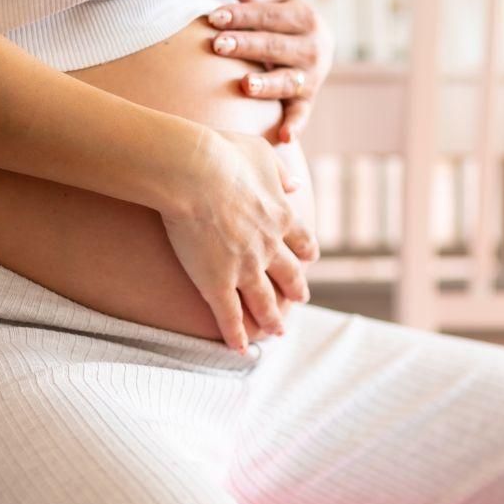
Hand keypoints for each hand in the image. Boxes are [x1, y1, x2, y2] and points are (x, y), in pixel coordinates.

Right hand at [159, 127, 318, 352]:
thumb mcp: (261, 153)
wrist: (193, 172)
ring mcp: (244, 268)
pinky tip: (240, 350)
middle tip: (301, 300)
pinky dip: (236, 335)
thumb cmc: (222, 153)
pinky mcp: (217, 283)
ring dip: (273, 319)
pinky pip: (230, 316)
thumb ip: (279, 172)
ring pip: (264, 301)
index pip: (302, 241)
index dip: (306, 252)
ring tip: (278, 332)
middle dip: (295, 289)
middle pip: (289, 275)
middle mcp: (269, 247)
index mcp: (281, 216)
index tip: (310, 259)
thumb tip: (295, 185)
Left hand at [208, 0, 332, 143]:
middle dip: (246, 45)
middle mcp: (313, 46)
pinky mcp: (307, 100)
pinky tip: (282, 138)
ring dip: (266, 84)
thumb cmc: (283, 22)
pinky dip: (295, 126)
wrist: (315, 46)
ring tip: (244, 85)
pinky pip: (301, 115)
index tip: (213, 18)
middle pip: (274, 46)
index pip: (268, 16)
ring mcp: (311, 76)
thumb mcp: (274, 4)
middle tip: (218, 45)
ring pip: (286, 80)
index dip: (241, 16)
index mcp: (305, 17)